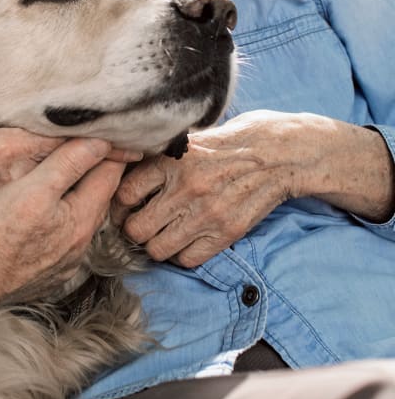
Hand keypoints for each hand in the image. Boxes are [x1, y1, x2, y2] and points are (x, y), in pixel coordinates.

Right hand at [0, 137, 125, 332]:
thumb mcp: (33, 188)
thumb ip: (69, 163)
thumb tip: (101, 142)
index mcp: (83, 220)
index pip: (111, 173)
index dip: (111, 148)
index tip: (107, 129)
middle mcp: (81, 244)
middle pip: (98, 195)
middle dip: (96, 169)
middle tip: (88, 142)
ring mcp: (65, 261)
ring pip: (80, 216)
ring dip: (78, 193)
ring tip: (67, 170)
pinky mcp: (47, 271)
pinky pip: (63, 236)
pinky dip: (62, 216)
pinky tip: (46, 209)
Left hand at [112, 110, 394, 267]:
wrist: (280, 153)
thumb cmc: (229, 141)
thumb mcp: (189, 139)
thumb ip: (158, 157)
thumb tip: (123, 170)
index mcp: (171, 160)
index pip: (124, 194)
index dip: (119, 203)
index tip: (124, 205)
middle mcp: (186, 189)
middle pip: (135, 229)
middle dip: (133, 228)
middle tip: (140, 222)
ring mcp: (207, 214)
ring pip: (157, 250)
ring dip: (155, 244)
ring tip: (162, 233)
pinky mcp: (226, 232)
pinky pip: (187, 260)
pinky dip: (182, 254)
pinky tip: (185, 240)